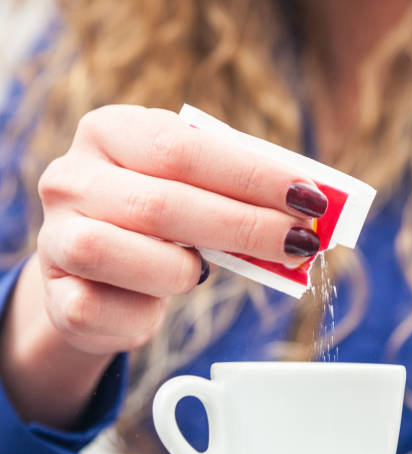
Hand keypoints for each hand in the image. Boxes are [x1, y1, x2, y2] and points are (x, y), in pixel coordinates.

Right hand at [37, 105, 326, 355]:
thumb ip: (236, 191)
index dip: (253, 177)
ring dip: (185, 273)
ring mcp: (55, 237)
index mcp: (110, 133)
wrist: (92, 271)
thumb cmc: (154, 222)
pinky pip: (107, 313)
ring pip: (129, 257)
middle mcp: (72, 179)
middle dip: (247, 228)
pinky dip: (145, 316)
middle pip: (165, 205)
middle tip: (301, 242)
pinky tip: (154, 305)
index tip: (309, 199)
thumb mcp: (190, 190)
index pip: (184, 148)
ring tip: (199, 273)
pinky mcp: (55, 296)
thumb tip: (308, 208)